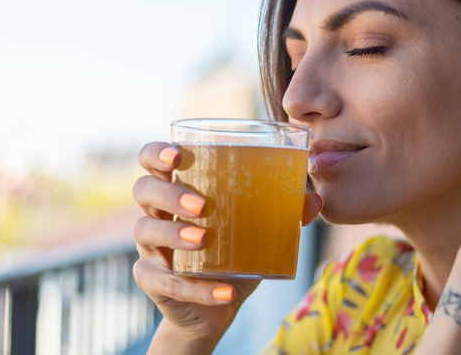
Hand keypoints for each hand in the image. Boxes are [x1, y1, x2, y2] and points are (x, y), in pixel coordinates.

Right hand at [131, 142, 323, 351]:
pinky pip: (165, 282)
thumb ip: (283, 213)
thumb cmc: (233, 254)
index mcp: (179, 191)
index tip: (176, 154)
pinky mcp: (152, 280)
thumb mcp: (258, 232)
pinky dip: (196, 287)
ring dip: (175, 233)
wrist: (215, 307)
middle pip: (144, 190)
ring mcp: (151, 248)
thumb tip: (316, 200)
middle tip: (200, 204)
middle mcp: (157, 214)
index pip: (152, 161)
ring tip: (204, 239)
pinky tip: (223, 290)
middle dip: (169, 193)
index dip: (156, 153)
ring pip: (146, 231)